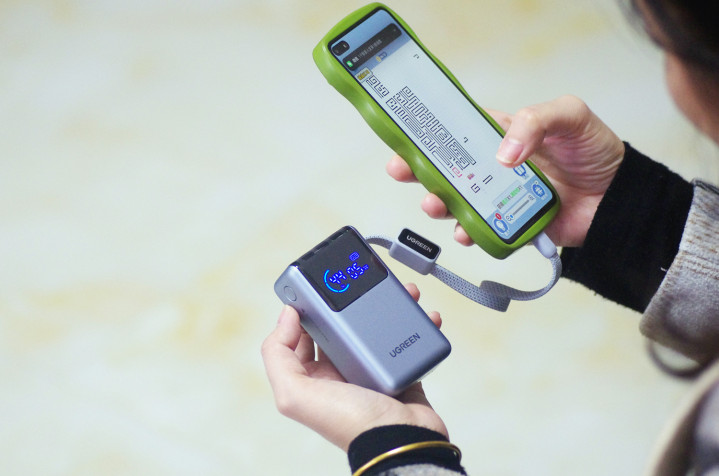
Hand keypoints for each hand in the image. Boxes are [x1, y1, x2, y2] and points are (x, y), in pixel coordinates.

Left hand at [261, 283, 446, 451]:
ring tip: (400, 293)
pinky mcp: (400, 372)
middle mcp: (339, 375)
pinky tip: (423, 314)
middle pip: (340, 328)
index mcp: (312, 378)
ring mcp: (371, 373)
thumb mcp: (296, 394)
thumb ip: (278, 355)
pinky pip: (405, 341)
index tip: (316, 288)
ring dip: (386, 308)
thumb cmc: (352, 424)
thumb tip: (286, 315)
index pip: (301, 336)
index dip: (305, 312)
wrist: (403, 440)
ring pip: (374, 330)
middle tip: (360, 284)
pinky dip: (415, 325)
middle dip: (349, 303)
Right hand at [387, 95, 624, 247]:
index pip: (460, 129)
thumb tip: (503, 153)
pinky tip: (464, 230)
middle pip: (449, 167)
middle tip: (400, 170)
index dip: (432, 132)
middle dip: (419, 169)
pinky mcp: (510, 225)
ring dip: (438, 202)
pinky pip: (482, 231)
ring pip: (458, 201)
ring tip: (432, 203)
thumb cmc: (595, 151)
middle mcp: (495, 167)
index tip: (407, 135)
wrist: (620, 199)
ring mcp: (500, 197)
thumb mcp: (570, 116)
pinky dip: (468, 232)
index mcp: (504, 135)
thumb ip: (535, 121)